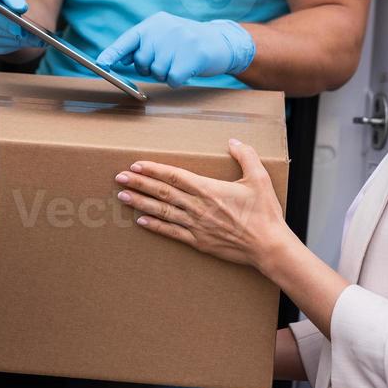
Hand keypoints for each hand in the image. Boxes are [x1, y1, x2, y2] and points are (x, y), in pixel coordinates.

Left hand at [96, 12, 254, 87]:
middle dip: (151, 68)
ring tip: (180, 62)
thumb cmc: (186, 43)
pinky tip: (188, 69)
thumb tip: (119, 60)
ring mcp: (180, 40)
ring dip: (167, 74)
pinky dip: (178, 80)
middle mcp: (165, 28)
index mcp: (154, 23)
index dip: (113, 53)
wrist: (221, 41)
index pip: (128, 39)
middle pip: (142, 63)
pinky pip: (173, 79)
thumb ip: (142, 46)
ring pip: (157, 73)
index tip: (101, 64)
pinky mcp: (193, 54)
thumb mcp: (163, 37)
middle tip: (169, 60)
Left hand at [113, 140, 289, 273]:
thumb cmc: (265, 213)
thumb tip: (233, 141)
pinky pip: (171, 232)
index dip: (153, 170)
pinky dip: (155, 226)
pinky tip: (140, 220)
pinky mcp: (198, 241)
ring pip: (162, 211)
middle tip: (119, 177)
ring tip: (123, 196)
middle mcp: (198, 207)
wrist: (269, 246)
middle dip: (139, 183)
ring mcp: (196, 225)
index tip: (136, 165)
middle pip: (162, 192)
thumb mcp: (259, 178)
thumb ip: (246, 156)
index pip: (174, 176)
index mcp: (209, 189)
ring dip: (141, 202)